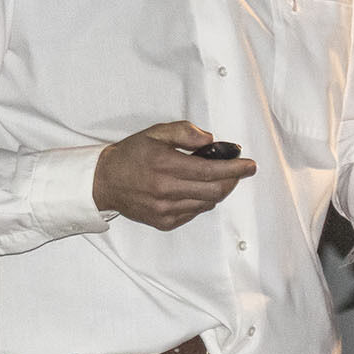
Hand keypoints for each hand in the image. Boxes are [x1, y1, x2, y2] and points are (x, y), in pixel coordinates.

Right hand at [92, 121, 256, 230]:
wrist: (105, 182)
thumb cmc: (131, 156)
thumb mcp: (155, 133)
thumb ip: (185, 132)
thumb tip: (210, 140)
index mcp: (164, 164)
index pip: (210, 170)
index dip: (235, 168)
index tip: (249, 165)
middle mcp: (165, 190)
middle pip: (214, 190)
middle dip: (232, 180)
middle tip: (238, 170)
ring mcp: (165, 210)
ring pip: (207, 203)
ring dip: (218, 190)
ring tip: (216, 177)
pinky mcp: (164, 222)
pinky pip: (194, 212)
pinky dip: (202, 201)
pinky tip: (196, 189)